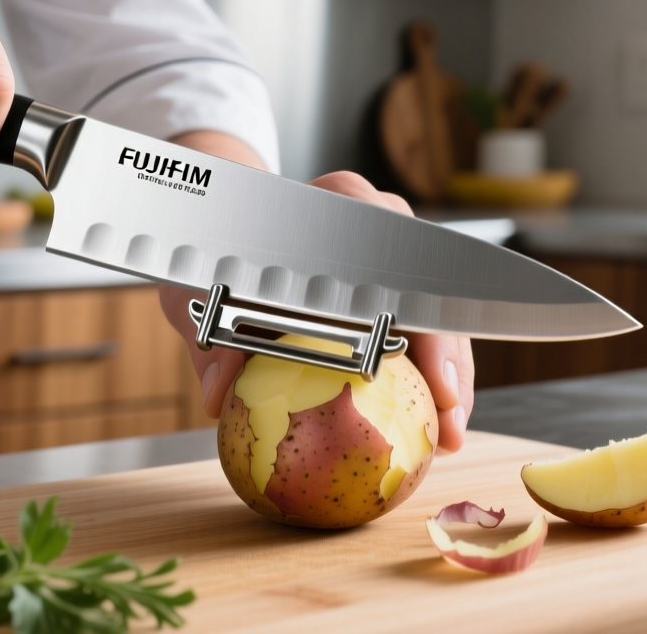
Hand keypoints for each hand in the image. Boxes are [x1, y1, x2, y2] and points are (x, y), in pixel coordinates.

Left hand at [159, 170, 475, 453]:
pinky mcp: (389, 285)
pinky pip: (422, 328)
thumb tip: (220, 395)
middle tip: (451, 424)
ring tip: (448, 438)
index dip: (427, 326)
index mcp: (340, 207)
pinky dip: (428, 376)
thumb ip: (208, 337)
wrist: (225, 223)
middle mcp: (379, 222)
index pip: (400, 264)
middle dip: (451, 365)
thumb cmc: (213, 246)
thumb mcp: (195, 285)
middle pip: (434, 295)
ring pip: (438, 314)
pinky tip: (430, 425)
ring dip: (449, 377)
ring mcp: (391, 251)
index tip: (436, 381)